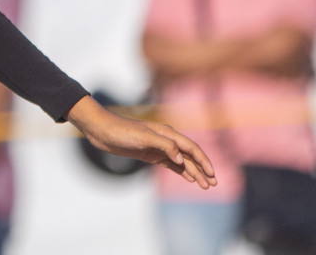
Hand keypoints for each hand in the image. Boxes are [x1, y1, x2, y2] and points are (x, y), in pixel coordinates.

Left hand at [66, 95, 216, 189]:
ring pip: (182, 162)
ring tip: (205, 186)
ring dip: (194, 172)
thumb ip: (164, 147)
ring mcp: (159, 147)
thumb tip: (182, 161)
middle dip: (203, 169)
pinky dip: (181, 172)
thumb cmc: (121, 131)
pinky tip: (189, 179)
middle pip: (190, 156)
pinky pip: (171, 165)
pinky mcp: (150, 154)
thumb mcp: (143, 137)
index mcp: (167, 133)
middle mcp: (166, 140)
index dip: (204, 161)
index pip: (191, 148)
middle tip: (214, 184)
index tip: (212, 175)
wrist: (101, 130)